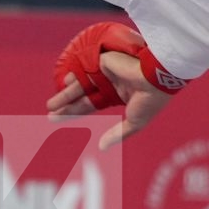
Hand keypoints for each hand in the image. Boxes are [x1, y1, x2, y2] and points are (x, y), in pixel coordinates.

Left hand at [47, 49, 172, 149]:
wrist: (158, 79)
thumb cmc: (149, 102)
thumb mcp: (134, 123)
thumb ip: (117, 134)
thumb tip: (101, 147)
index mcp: (119, 95)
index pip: (92, 104)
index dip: (76, 112)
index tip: (60, 120)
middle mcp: (111, 83)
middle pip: (83, 96)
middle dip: (67, 106)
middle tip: (50, 115)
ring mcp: (107, 72)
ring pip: (81, 85)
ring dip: (66, 95)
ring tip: (50, 106)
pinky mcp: (104, 62)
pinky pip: (85, 70)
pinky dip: (75, 76)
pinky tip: (64, 83)